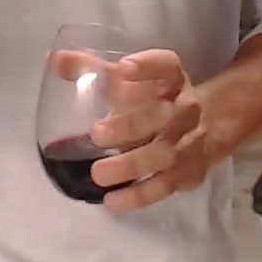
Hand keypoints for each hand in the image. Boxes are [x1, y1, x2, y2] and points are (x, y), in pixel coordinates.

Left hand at [86, 49, 212, 211]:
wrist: (208, 123)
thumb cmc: (156, 96)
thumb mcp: (130, 79)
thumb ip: (93, 69)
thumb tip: (53, 60)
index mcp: (172, 79)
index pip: (166, 66)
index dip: (148, 67)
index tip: (123, 68)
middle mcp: (184, 108)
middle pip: (161, 116)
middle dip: (131, 125)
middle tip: (96, 134)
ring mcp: (189, 142)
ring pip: (164, 154)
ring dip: (132, 165)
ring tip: (98, 174)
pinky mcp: (189, 172)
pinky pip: (165, 185)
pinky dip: (140, 195)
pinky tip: (113, 201)